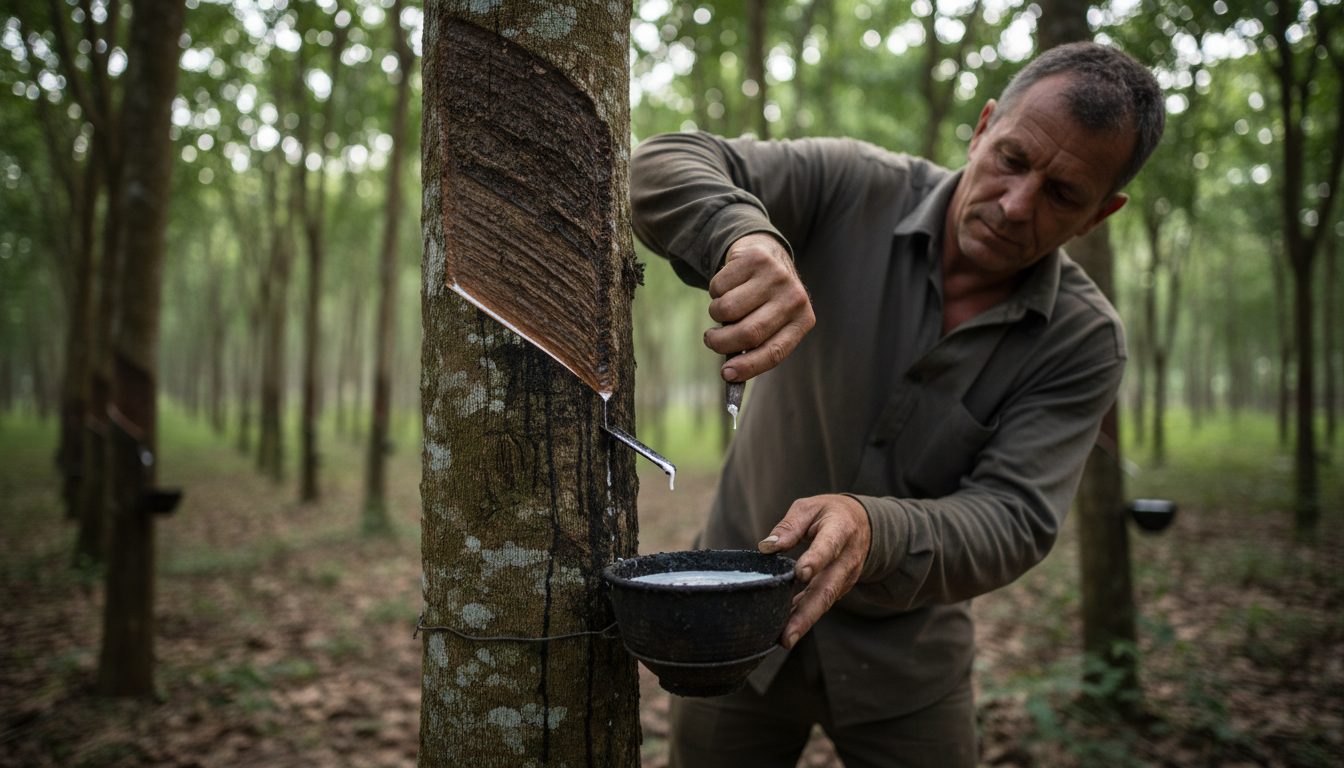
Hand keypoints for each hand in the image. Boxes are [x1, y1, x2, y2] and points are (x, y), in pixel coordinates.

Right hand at [703, 233, 814, 381]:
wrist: (768, 253)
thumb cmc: (765, 300)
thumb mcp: (771, 322)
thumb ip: (754, 346)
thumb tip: (729, 374)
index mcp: (802, 321)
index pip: (775, 352)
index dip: (748, 367)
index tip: (726, 374)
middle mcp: (794, 298)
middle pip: (748, 333)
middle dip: (721, 343)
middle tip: (711, 340)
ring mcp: (777, 276)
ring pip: (728, 309)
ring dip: (716, 314)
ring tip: (724, 308)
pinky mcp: (756, 258)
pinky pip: (719, 287)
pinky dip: (715, 291)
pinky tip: (728, 285)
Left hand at [758, 494, 870, 648]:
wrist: (865, 525)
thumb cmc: (830, 514)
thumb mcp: (810, 508)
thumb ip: (789, 526)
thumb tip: (767, 547)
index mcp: (840, 530)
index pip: (829, 546)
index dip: (816, 560)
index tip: (800, 574)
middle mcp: (846, 559)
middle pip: (827, 588)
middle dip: (808, 613)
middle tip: (788, 634)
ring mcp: (845, 578)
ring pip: (824, 601)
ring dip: (805, 621)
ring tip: (785, 639)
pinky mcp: (838, 588)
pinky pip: (820, 603)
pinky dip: (803, 617)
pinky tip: (785, 629)